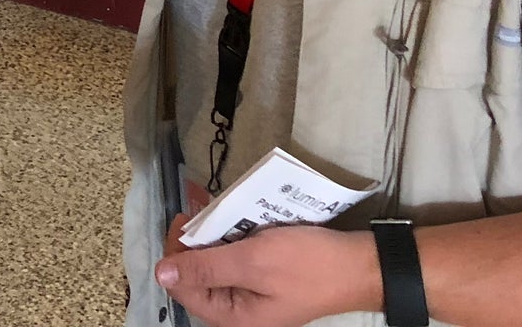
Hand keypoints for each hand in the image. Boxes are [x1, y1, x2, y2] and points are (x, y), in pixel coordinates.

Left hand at [155, 219, 377, 326]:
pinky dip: (232, 236)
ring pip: (217, 264)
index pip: (184, 288)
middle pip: (199, 276)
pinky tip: (233, 215)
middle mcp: (241, 312)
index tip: (181, 219)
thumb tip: (161, 275)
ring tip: (211, 206)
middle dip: (193, 241)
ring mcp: (254, 296)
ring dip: (212, 235)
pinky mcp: (267, 279)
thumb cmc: (307, 264)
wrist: (360, 265)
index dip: (175, 254)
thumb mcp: (252, 261)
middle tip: (197, 208)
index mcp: (234, 318)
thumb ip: (206, 267)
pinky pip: (238, 259)